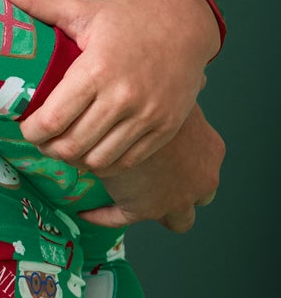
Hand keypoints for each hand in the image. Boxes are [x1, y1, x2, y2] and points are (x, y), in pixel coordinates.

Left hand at [0, 0, 217, 169]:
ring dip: (75, 159)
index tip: (27, 126)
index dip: (31, 132)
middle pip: (71, 147)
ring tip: (66, 145)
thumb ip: (36, 4)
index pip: (52, 120)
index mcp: (96, 69)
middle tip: (43, 138)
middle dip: (48, 148)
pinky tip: (94, 148)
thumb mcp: (83, 10)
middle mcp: (123, 96)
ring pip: (97, 160)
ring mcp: (148, 115)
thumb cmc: (128, 18)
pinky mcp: (165, 128)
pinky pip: (126, 161)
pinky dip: (104, 162)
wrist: (188, 25)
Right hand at [80, 104, 222, 230]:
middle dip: (182, 192)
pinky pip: (119, 218)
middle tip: (155, 180)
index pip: (206, 165)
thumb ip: (189, 92)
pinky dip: (103, 215)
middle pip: (201, 197)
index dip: (190, 164)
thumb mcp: (180, 92)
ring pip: (177, 218)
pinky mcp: (142, 208)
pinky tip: (85, 209)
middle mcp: (202, 180)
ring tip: (124, 195)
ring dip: (155, 208)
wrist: (133, 112)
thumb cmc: (163, 93)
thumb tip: (199, 79)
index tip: (167, 157)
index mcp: (211, 151)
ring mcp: (175, 200)